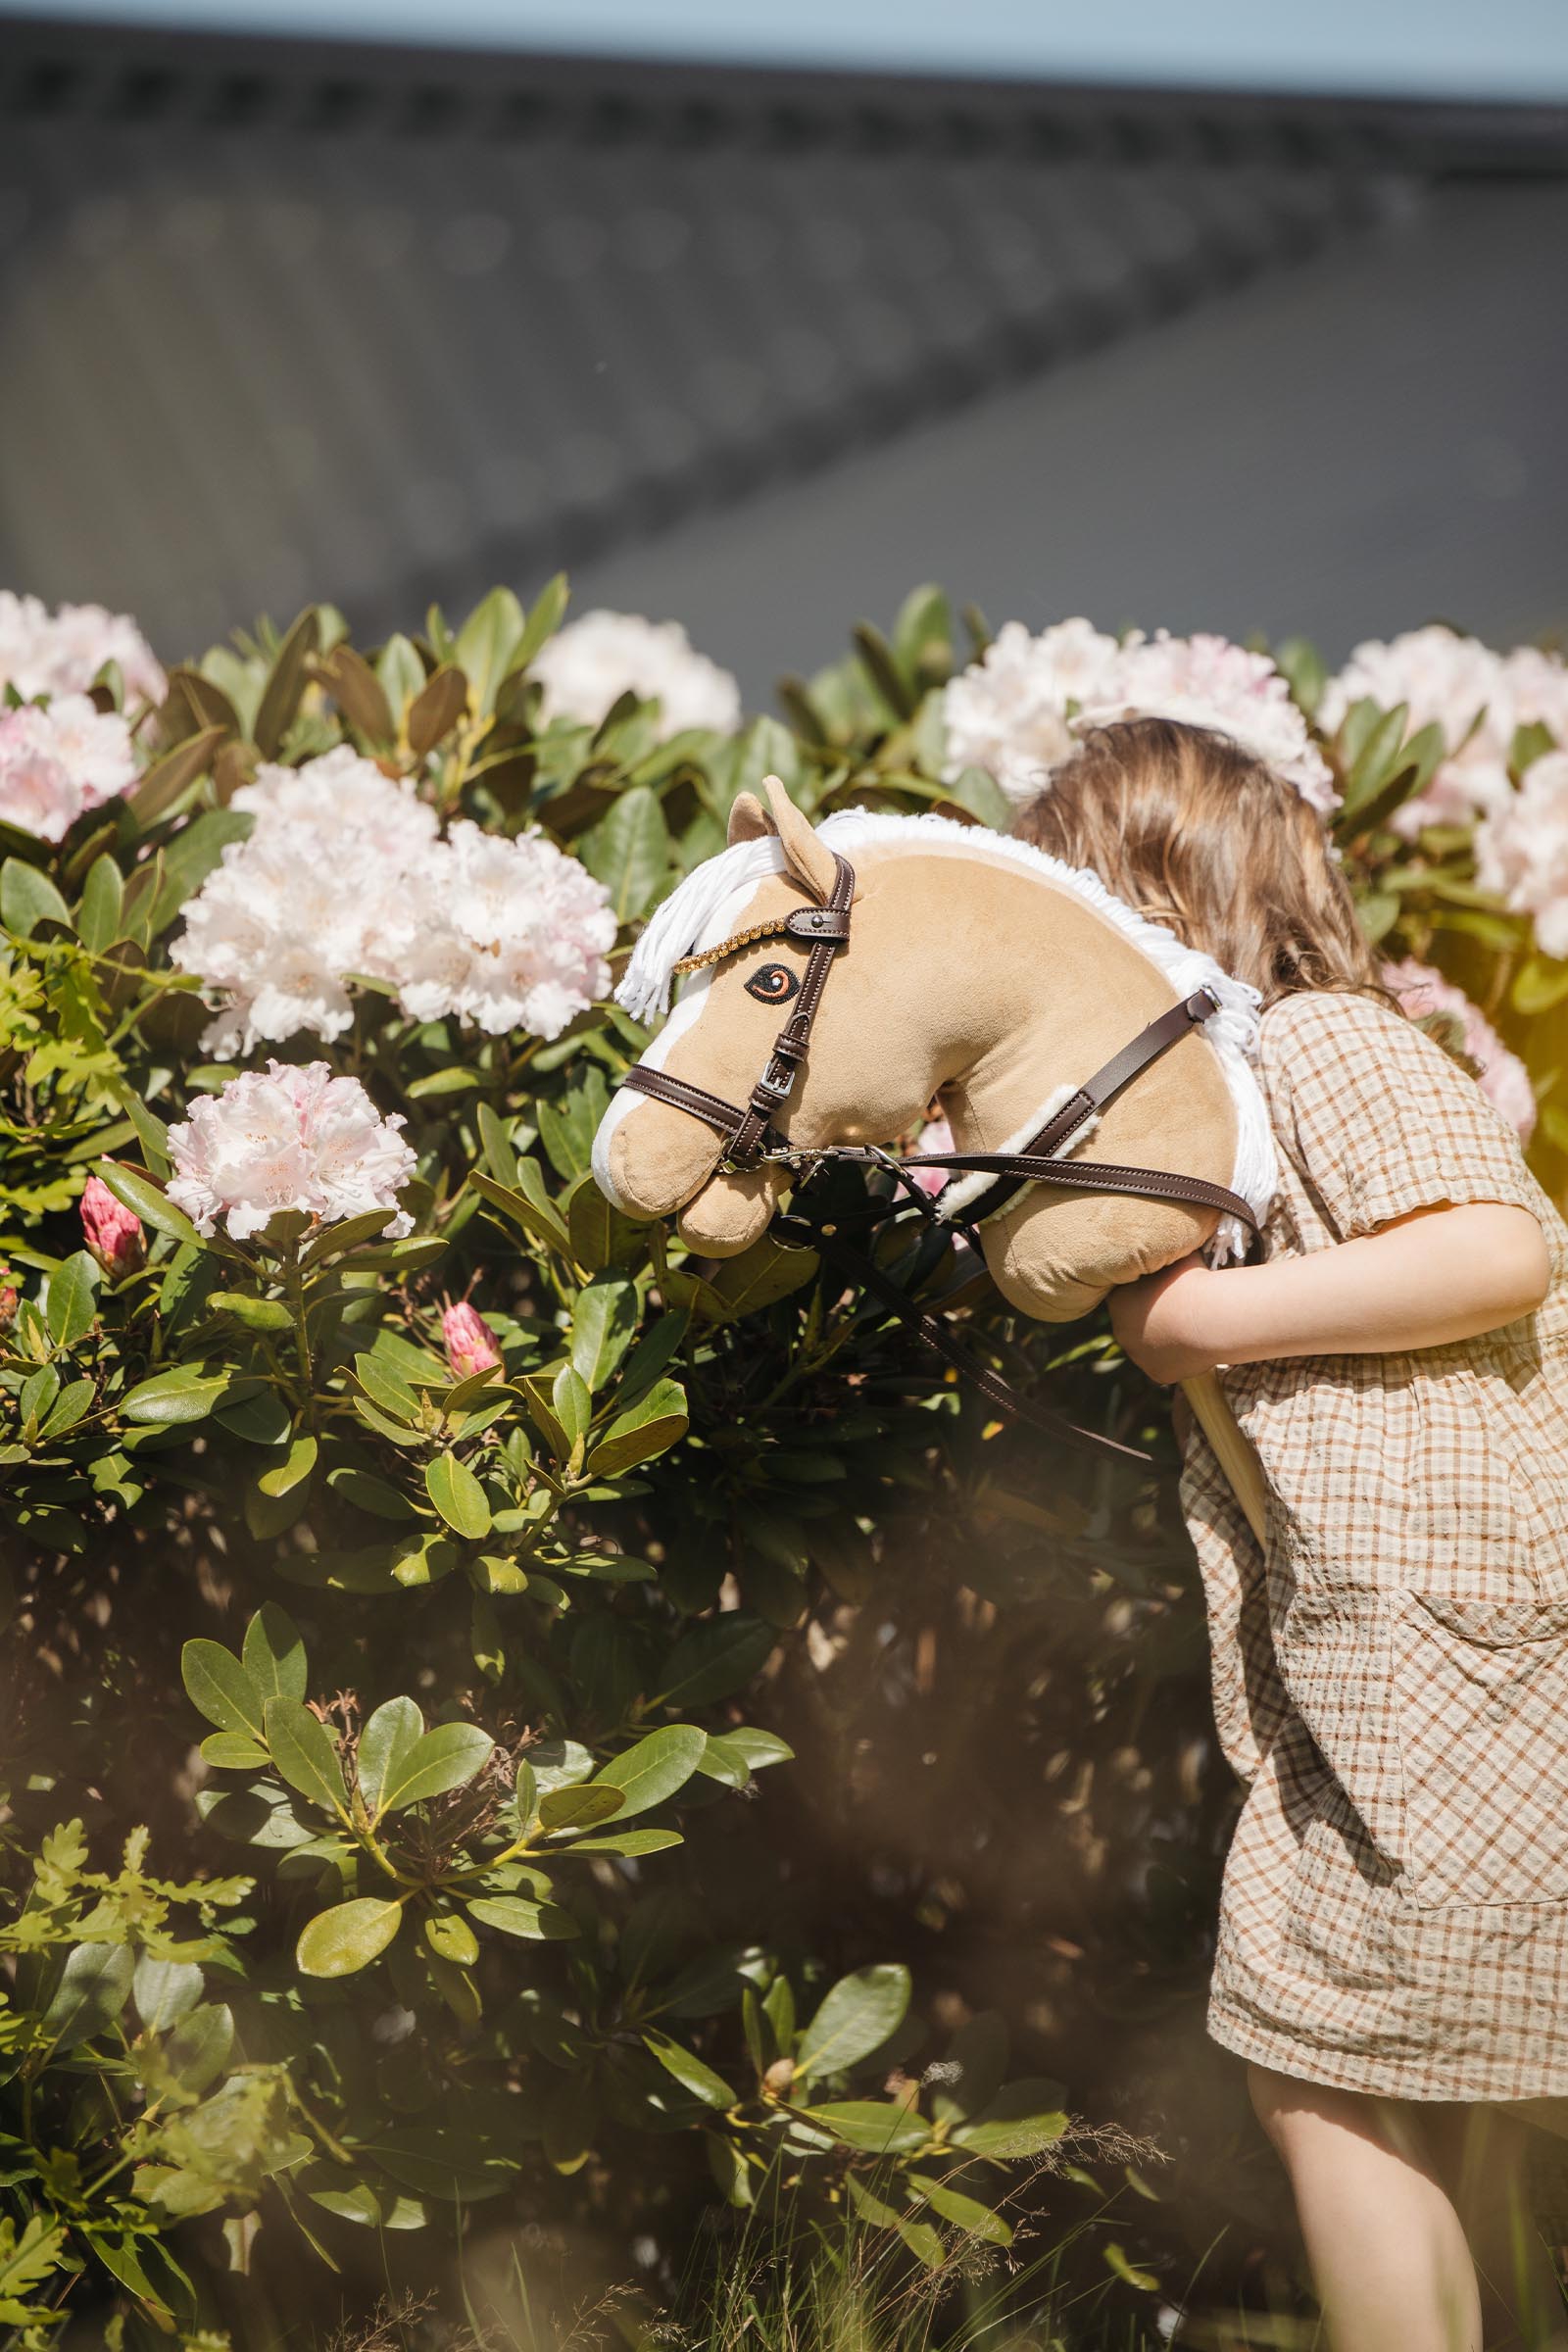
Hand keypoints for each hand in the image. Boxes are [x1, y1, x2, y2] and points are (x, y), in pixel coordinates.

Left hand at [1108, 1254, 1220, 1384]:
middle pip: (1136, 1324)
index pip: (1127, 1297)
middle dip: (1153, 1317)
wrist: (1209, 1317)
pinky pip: (1168, 1364)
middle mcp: (1122, 1332)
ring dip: (1165, 1338)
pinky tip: (1195, 1346)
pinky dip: (1180, 1357)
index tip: (1167, 1289)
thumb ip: (1166, 1255)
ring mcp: (1139, 1356)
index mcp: (1119, 1302)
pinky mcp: (1158, 1374)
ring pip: (1151, 1346)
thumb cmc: (1192, 1281)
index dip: (1147, 1292)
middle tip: (1179, 1309)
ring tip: (1190, 1327)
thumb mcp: (1175, 1257)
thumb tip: (1172, 1238)